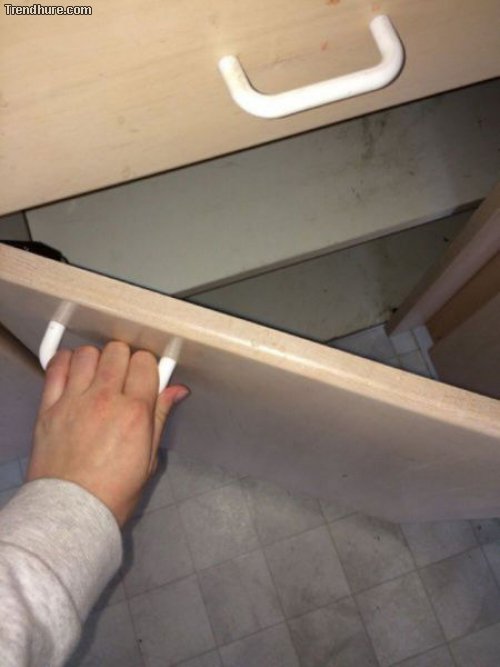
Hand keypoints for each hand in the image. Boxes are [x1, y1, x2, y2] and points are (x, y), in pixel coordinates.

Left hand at [27, 341, 188, 526]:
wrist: (71, 512)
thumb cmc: (114, 491)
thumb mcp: (148, 457)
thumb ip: (160, 415)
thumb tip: (178, 389)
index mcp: (135, 412)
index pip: (145, 362)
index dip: (148, 367)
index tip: (145, 378)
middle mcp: (106, 399)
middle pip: (118, 351)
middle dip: (125, 360)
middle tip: (123, 378)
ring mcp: (74, 400)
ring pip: (87, 353)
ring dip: (96, 360)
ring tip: (96, 377)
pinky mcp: (48, 406)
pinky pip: (56, 366)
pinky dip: (66, 361)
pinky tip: (73, 373)